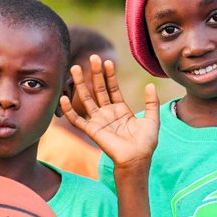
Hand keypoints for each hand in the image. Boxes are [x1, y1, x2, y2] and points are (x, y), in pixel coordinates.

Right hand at [59, 55, 157, 169]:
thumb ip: (151, 102)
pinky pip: (77, 119)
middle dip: (95, 74)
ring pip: (86, 99)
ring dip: (80, 84)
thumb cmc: (146, 143)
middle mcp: (107, 113)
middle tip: (93, 57)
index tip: (108, 62)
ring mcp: (99, 121)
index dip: (110, 75)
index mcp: (121, 110)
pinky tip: (63, 98)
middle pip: (99, 89)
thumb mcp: (153, 119)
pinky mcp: (92, 130)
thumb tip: (150, 84)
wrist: (137, 159)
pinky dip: (69, 110)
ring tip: (75, 68)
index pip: (113, 88)